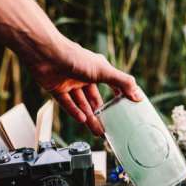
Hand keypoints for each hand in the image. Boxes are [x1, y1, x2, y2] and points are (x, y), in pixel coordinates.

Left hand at [27, 40, 141, 136]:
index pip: (112, 84)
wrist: (46, 54)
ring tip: (98, 131)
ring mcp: (70, 83)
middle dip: (102, 114)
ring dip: (90, 117)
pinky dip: (75, 112)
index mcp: (98, 69)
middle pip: (95, 99)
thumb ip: (123, 83)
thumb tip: (138, 96)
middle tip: (109, 127)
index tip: (125, 108)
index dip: (118, 96)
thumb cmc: (75, 58)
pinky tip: (82, 121)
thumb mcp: (104, 71)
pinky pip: (68, 104)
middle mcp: (84, 76)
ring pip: (82, 104)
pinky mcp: (57, 89)